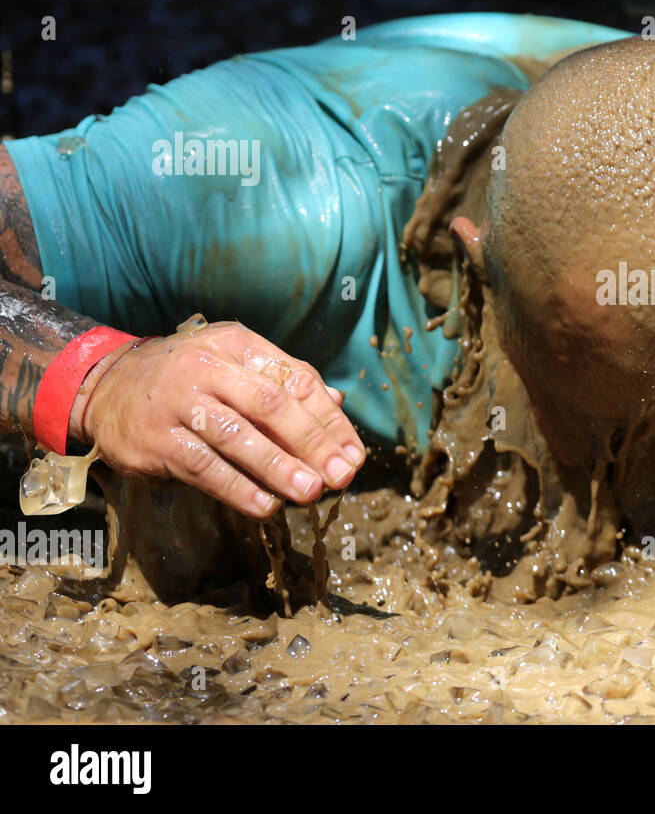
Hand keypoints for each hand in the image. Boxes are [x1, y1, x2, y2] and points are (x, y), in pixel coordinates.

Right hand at [71, 321, 365, 517]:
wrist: (105, 386)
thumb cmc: (189, 378)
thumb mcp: (234, 364)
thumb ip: (283, 383)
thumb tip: (338, 405)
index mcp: (237, 344)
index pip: (296, 381)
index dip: (329, 420)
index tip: (353, 454)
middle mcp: (207, 367)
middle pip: (272, 406)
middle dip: (312, 444)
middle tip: (341, 476)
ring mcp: (179, 403)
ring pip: (238, 437)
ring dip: (278, 468)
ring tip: (310, 493)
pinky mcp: (156, 440)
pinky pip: (204, 467)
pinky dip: (237, 489)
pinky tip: (265, 507)